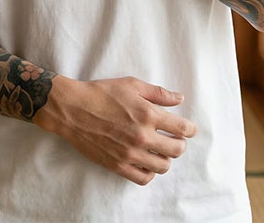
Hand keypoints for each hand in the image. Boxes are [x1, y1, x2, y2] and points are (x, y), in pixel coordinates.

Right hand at [32, 74, 196, 185]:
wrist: (73, 109)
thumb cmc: (101, 93)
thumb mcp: (131, 84)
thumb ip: (158, 93)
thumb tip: (179, 99)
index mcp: (147, 114)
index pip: (182, 129)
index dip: (190, 129)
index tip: (189, 129)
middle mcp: (142, 136)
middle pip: (176, 150)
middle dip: (180, 144)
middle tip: (175, 139)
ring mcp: (130, 153)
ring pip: (163, 166)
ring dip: (166, 158)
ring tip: (160, 150)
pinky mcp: (118, 165)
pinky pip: (144, 178)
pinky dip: (149, 172)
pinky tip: (146, 161)